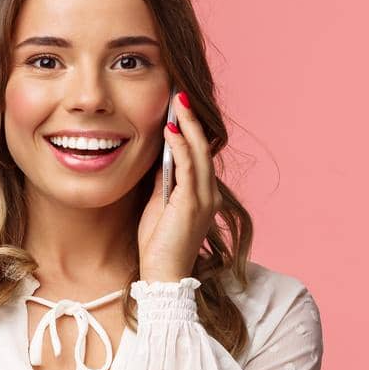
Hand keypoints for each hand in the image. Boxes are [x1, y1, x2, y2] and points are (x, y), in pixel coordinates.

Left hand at [138, 90, 223, 282]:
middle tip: (180, 93)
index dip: (191, 128)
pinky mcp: (192, 205)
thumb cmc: (158, 244)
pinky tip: (170, 129)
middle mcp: (210, 193)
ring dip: (188, 125)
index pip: (201, 153)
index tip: (179, 105)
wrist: (162, 275)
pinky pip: (189, 168)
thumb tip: (160, 154)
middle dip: (192, 119)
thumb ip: (164, 180)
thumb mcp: (159, 204)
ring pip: (200, 152)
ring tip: (178, 102)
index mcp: (204, 194)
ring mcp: (204, 199)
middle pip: (204, 147)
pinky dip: (180, 146)